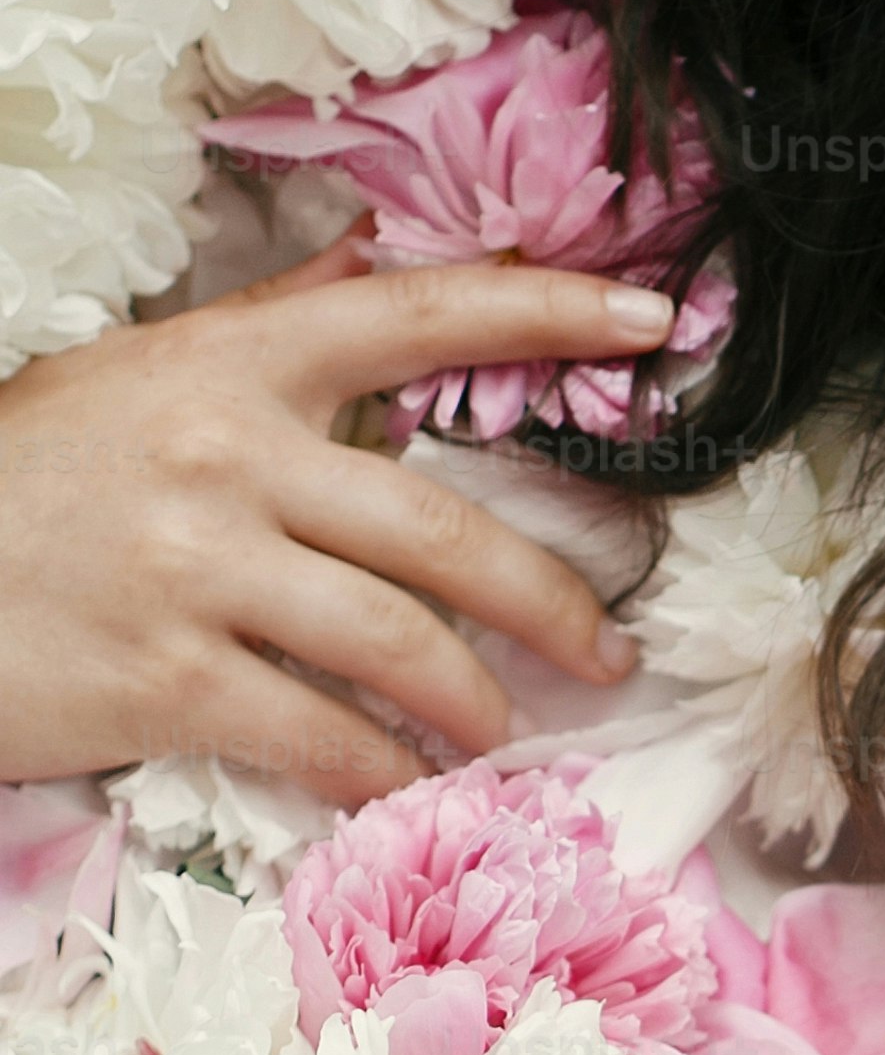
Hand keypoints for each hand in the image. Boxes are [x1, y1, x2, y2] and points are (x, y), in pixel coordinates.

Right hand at [0, 242, 678, 794]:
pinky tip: (417, 792)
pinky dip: (387, 775)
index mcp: (231, 361)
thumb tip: (373, 262)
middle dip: (551, 601)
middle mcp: (226, 454)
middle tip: (607, 648)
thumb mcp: (135, 374)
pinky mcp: (165, 680)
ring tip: (507, 731)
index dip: (545, 307)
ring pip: (399, 646)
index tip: (651, 314)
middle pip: (443, 531)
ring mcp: (196, 571)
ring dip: (478, 702)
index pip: (416, 311)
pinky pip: (322, 738)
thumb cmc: (22, 478)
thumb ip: (267, 327)